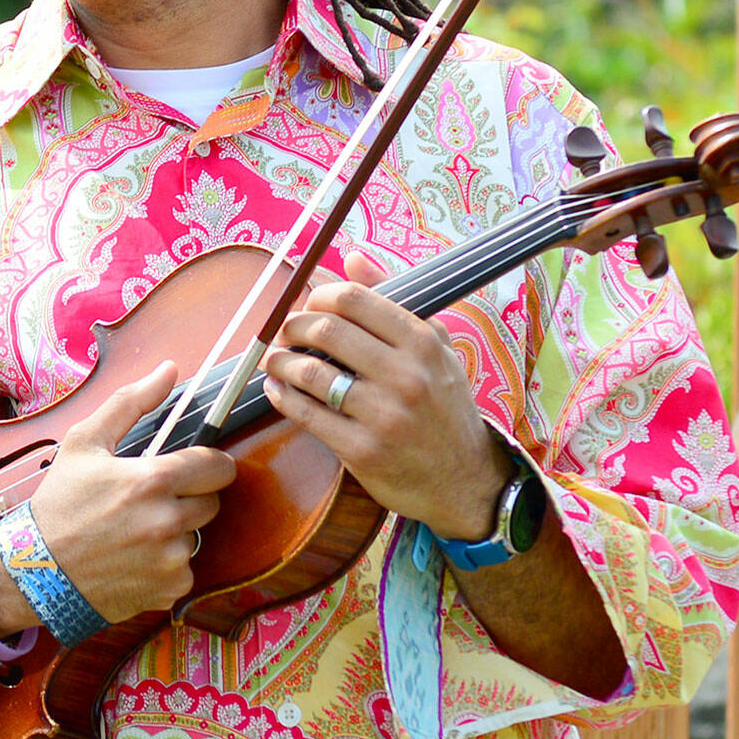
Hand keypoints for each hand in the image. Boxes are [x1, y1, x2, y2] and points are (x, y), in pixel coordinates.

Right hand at [28, 362, 236, 622]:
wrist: (35, 571)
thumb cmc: (60, 501)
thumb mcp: (86, 441)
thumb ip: (131, 402)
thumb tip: (169, 369)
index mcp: (153, 480)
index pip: (218, 467)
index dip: (208, 463)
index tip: (192, 466)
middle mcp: (168, 522)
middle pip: (212, 502)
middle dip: (190, 496)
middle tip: (153, 498)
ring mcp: (170, 561)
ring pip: (197, 536)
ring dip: (177, 531)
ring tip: (137, 529)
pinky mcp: (167, 592)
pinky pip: (185, 571)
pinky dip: (167, 564)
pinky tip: (135, 558)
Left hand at [262, 251, 508, 539]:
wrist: (465, 481)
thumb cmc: (444, 407)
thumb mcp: (435, 348)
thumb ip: (393, 299)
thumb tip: (352, 258)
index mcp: (422, 342)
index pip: (354, 299)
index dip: (318, 296)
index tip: (307, 305)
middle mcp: (405, 376)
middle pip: (326, 330)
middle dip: (293, 326)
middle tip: (284, 332)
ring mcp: (383, 415)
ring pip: (311, 372)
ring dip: (280, 361)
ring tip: (273, 359)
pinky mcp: (362, 451)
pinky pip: (307, 414)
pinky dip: (283, 396)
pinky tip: (277, 389)